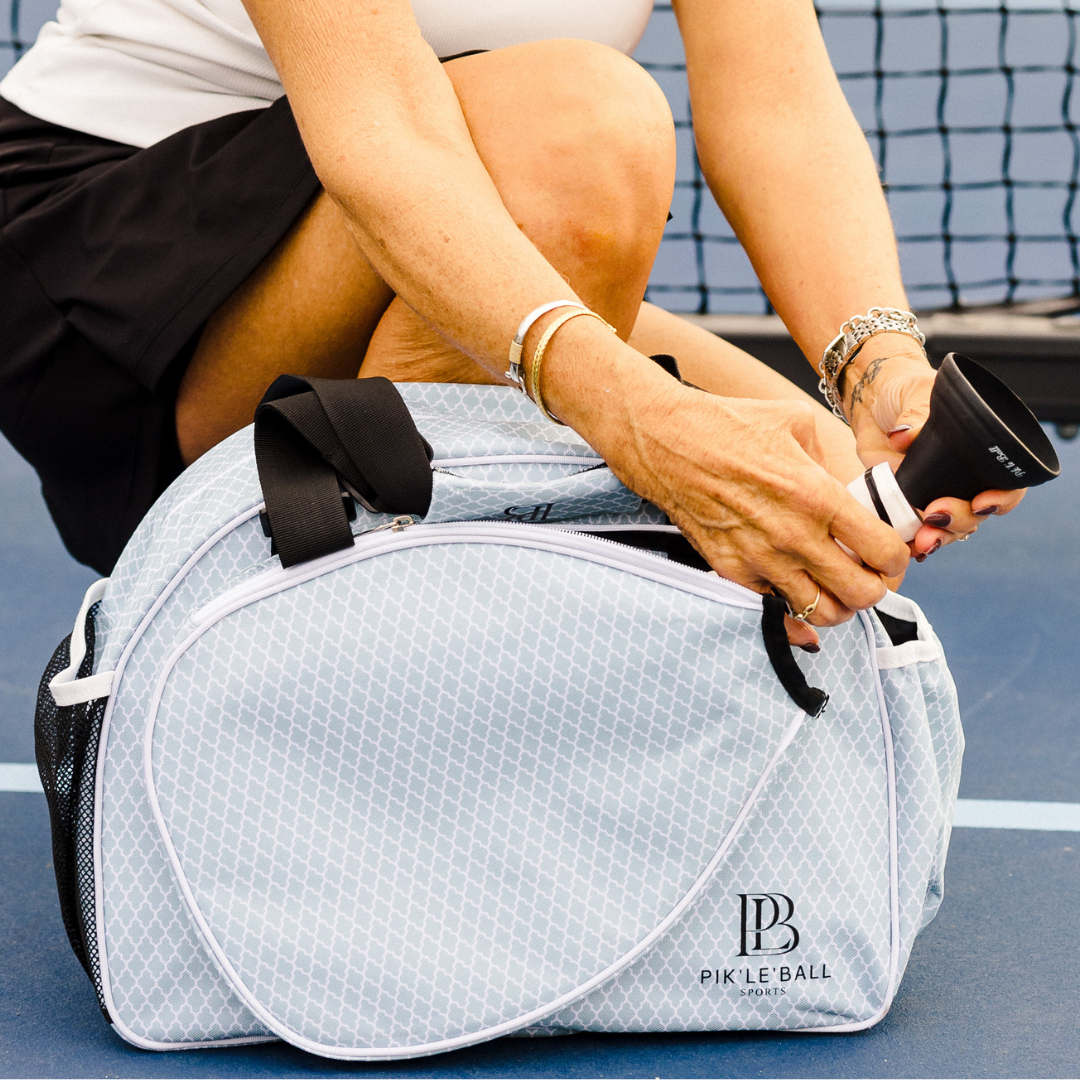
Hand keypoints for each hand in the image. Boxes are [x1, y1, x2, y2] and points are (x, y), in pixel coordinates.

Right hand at [580, 366, 909, 642]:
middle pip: (861, 594)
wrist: (665, 442)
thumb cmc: (728, 426)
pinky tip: (792, 578)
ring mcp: (760, 559)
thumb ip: (832, 462)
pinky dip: (792, 599)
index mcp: (817, 495)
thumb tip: (852, 494)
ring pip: (822, 612)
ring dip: (837, 603)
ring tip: (833, 584)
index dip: (896, 557)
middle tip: (867, 574)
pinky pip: (777, 604)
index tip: (888, 551)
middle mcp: (792, 535)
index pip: (883, 550)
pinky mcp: (732, 571)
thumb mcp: (796, 423)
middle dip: (874, 588)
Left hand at [843, 339, 1025, 558]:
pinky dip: (908, 541)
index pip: (1006, 485)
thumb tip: (903, 436)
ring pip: (945, 529)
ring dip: (936, 539)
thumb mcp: (916, 392)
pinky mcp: (901, 501)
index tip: (982, 502)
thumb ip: (916, 414)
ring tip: (921, 542)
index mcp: (981, 453)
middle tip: (937, 516)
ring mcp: (932, 493)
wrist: (869, 397)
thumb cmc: (904, 389)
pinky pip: (910, 530)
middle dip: (959, 523)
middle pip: (975, 516)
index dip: (1001, 500)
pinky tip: (903, 546)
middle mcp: (961, 479)